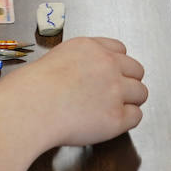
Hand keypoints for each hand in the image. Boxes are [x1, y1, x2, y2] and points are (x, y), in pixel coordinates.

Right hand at [0, 36, 146, 147]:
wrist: (29, 108)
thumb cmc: (30, 89)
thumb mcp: (54, 59)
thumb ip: (76, 63)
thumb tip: (84, 77)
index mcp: (90, 48)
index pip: (119, 49)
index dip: (116, 64)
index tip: (111, 73)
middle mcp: (107, 65)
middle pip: (137, 70)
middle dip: (128, 82)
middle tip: (115, 94)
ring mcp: (115, 90)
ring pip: (141, 93)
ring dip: (130, 101)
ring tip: (112, 110)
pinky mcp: (117, 117)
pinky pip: (136, 117)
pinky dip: (126, 121)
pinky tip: (110, 123)